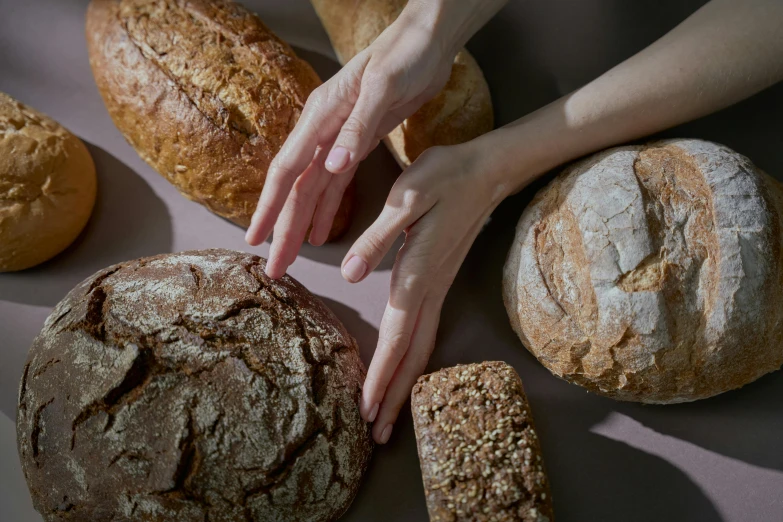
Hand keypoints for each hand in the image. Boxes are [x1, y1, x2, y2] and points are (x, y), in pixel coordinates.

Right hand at [245, 5, 455, 275]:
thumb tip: (332, 167)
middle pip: (296, 188)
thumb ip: (356, 129)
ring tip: (290, 257)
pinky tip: (322, 232)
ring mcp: (338, 138)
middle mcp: (323, 130)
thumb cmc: (403, 56)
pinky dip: (328, 209)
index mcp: (321, 116)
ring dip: (301, 224)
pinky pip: (336, 184)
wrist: (427, 41)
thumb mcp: (382, 88)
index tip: (255, 239)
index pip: (288, 170)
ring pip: (313, 190)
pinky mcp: (358, 142)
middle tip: (273, 267)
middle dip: (282, 228)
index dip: (270, 207)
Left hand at [345, 142, 506, 443]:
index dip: (382, 375)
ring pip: (421, 346)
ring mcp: (438, 287)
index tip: (368, 409)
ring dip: (404, 383)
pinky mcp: (439, 280)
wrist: (487, 171)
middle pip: (412, 353)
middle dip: (394, 395)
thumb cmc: (445, 176)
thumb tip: (350, 273)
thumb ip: (379, 236)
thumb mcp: (408, 196)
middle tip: (377, 434)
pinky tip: (405, 367)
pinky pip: (425, 330)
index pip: (397, 336)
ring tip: (388, 415)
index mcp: (418, 274)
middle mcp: (429, 289)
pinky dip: (413, 357)